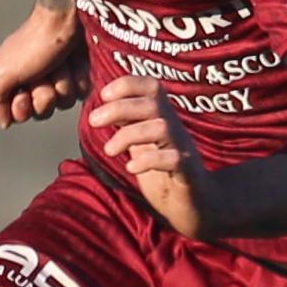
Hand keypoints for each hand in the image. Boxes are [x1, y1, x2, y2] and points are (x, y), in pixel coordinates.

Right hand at [0, 4, 85, 125]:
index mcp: (12, 82)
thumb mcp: (2, 72)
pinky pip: (82, 92)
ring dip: (63, 82)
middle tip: (44, 72)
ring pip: (64, 102)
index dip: (23, 108)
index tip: (24, 92)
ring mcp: (59, 79)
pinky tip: (75, 61)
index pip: (19, 115)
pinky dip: (79, 77)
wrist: (65, 17)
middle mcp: (34, 82)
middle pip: (43, 111)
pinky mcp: (80, 73)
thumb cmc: (32, 43)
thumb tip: (4, 122)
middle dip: (45, 93)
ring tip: (60, 62)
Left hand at [90, 76, 215, 237]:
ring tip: (109, 150)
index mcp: (163, 117)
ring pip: (161, 128)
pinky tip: (131, 167)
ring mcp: (183, 148)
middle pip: (153, 103)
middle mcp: (175, 127)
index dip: (127, 84)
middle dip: (119, 108)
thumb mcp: (141, 142)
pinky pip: (172, 159)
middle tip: (93, 121)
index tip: (103, 95)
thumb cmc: (164, 170)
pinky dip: (148, 160)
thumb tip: (101, 107)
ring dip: (128, 135)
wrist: (194, 203)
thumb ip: (127, 124)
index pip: (151, 86)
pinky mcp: (188, 172)